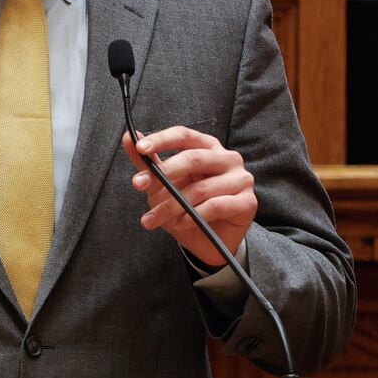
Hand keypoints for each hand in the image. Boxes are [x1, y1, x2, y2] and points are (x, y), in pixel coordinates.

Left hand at [124, 126, 256, 267]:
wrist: (209, 243)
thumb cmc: (187, 207)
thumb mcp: (163, 184)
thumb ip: (149, 161)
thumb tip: (129, 137)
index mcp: (208, 146)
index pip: (184, 135)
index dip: (162, 139)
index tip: (140, 148)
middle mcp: (228, 158)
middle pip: (193, 158)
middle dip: (162, 174)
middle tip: (139, 186)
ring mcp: (241, 179)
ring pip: (200, 188)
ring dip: (171, 205)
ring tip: (154, 218)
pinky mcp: (248, 202)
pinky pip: (215, 206)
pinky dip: (193, 217)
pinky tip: (180, 223)